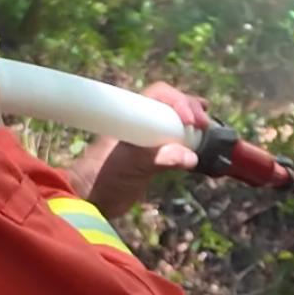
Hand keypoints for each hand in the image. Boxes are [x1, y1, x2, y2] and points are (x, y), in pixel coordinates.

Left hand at [71, 84, 210, 217]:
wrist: (86, 200)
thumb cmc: (101, 178)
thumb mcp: (129, 167)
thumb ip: (158, 158)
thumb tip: (191, 156)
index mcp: (130, 114)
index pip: (160, 94)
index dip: (180, 102)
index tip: (192, 121)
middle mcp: (139, 120)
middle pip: (170, 104)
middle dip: (191, 109)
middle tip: (205, 125)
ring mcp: (145, 137)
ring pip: (173, 120)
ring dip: (192, 122)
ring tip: (207, 128)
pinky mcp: (150, 155)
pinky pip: (173, 139)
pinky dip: (188, 139)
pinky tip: (199, 142)